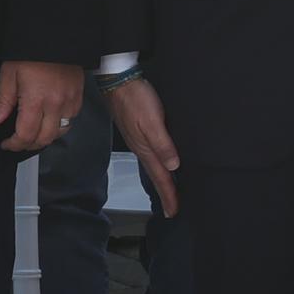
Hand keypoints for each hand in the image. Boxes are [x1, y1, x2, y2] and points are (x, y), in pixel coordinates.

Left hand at [0, 58, 83, 154]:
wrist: (56, 33)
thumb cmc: (32, 50)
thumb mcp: (10, 72)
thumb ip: (2, 100)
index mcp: (36, 99)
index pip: (26, 135)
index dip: (14, 144)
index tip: (6, 143)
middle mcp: (55, 104)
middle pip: (44, 139)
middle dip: (28, 145)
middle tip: (18, 141)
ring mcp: (69, 101)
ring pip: (60, 132)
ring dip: (45, 137)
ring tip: (34, 133)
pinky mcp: (78, 96)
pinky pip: (71, 119)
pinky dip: (60, 125)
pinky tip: (50, 119)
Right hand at [109, 77, 181, 216]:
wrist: (119, 81)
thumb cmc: (136, 99)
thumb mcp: (152, 121)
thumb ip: (163, 144)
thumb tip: (173, 166)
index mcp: (145, 149)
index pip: (160, 177)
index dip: (168, 194)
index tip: (174, 211)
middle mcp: (142, 148)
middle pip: (156, 175)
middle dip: (165, 193)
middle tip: (172, 209)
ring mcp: (139, 141)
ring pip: (153, 166)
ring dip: (162, 181)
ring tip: (169, 192)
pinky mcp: (139, 132)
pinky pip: (151, 155)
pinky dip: (157, 165)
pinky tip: (161, 164)